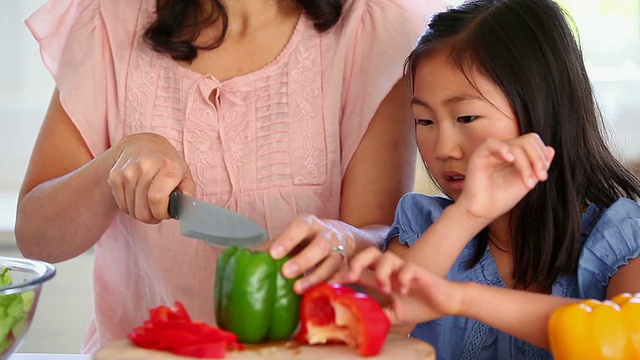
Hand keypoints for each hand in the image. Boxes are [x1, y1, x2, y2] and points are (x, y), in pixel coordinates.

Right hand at [108, 133, 195, 222]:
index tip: (166, 212)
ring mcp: (128, 171)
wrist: (141, 144)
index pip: (157, 199)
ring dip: (140, 213)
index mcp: (167, 167)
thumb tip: (181, 210)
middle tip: (157, 213)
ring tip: (148, 204)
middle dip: (151, 218)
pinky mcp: (115, 176)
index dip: (161, 213)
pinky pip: (121, 205)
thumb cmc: (167, 163)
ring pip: (131, 209)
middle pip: (142, 209)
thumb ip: (187, 193)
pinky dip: (130, 208)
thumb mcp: (185, 174)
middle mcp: (146, 166)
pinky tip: (138, 199)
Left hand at [267, 215, 351, 293]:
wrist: (341, 236)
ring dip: (316, 277)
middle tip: (286, 273)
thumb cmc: (307, 239)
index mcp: (309, 224)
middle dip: (304, 260)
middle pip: (320, 245)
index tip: (273, 254)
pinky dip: (331, 284)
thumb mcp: (292, 236)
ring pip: (332, 263)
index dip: (288, 239)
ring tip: (298, 289)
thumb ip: (273, 245)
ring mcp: (340, 250)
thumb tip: (247, 256)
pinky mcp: (347, 265)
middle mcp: (327, 235)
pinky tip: (320, 293)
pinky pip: (342, 276)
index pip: (300, 227)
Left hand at [347, 247, 462, 325]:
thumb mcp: (393, 314)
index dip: (343, 274)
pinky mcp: (417, 271)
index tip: (329, 283)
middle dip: (357, 262)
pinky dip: (401, 279)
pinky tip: (404, 291)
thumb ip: (377, 314)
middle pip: (369, 253)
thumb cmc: (419, 306)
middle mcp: (390, 270)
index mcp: (382, 278)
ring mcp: (403, 269)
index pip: (358, 271)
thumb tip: (358, 322)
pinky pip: (406, 268)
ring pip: (386, 257)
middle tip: (352, 277)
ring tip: (385, 289)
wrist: (445, 304)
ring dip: (381, 272)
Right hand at [457, 133, 554, 221]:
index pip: (532, 142)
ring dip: (526, 164)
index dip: (541, 155)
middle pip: (527, 141)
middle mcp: (504, 151)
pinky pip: (493, 143)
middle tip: (540, 177)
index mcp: (515, 155)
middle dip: (537, 159)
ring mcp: (493, 152)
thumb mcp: (527, 181)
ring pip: (516, 145)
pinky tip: (510, 160)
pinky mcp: (480, 155)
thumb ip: (538, 165)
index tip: (543, 176)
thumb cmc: (502, 199)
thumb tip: (550, 149)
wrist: (484, 212)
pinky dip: (504, 149)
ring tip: (528, 183)